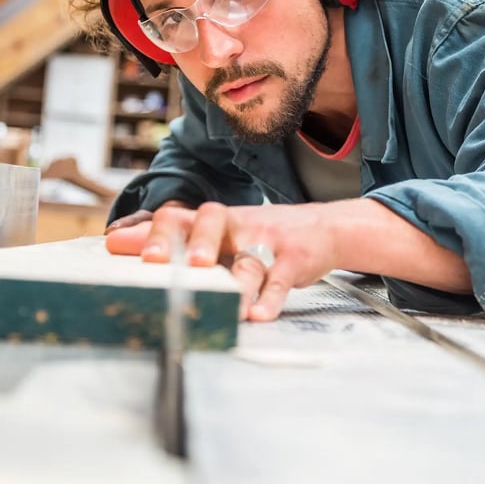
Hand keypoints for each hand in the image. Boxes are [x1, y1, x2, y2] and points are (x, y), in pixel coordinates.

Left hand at [105, 201, 338, 321]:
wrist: (323, 227)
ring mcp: (268, 241)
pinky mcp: (294, 260)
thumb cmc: (261, 234)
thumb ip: (173, 238)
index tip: (136, 255)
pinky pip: (280, 279)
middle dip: (198, 243)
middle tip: (188, 266)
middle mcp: (238, 226)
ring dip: (236, 284)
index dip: (158, 233)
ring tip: (226, 307)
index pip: (181, 216)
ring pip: (248, 260)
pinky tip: (259, 314)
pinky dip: (270, 298)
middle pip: (214, 222)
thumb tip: (116, 241)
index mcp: (215, 222)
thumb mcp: (219, 232)